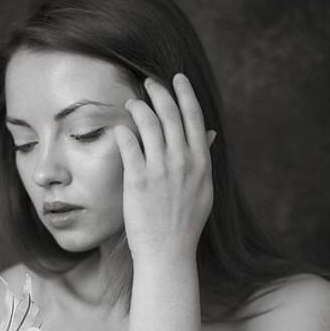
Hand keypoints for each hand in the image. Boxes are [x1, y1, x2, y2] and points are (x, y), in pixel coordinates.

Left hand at [113, 74, 215, 264]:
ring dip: (139, 107)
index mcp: (200, 162)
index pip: (193, 117)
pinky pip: (129, 145)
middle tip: (148, 83)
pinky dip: (124, 131)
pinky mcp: (138, 181)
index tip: (176, 78)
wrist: (168, 252)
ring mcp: (160, 170)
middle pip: (171, 114)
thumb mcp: (203, 190)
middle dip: (159, 92)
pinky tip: (119, 126)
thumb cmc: (184, 223)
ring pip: (150, 124)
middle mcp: (183, 162)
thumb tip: (209, 133)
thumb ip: (203, 158)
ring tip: (131, 101)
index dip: (185, 93)